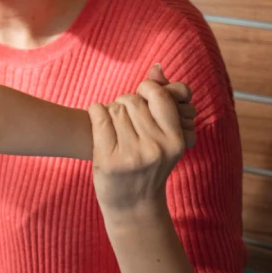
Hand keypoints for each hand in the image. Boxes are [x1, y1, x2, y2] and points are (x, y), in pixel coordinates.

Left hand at [89, 64, 195, 221]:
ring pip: (115, 108)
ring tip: (116, 127)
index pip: (158, 95)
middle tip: (127, 120)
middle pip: (132, 100)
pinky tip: (100, 124)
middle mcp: (157, 148)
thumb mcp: (165, 137)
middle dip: (126, 103)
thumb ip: (163, 100)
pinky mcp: (109, 160)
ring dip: (111, 111)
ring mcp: (133, 155)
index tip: (143, 98)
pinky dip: (95, 113)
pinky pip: (98, 115)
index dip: (147, 90)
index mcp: (176, 140)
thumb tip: (156, 67)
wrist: (133, 205)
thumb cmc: (149, 164)